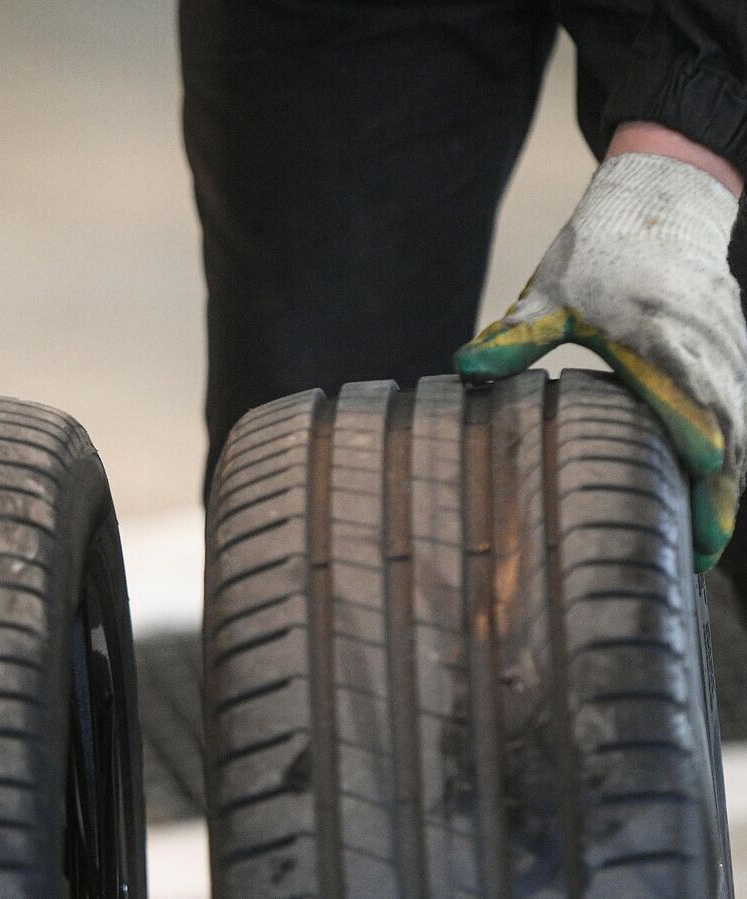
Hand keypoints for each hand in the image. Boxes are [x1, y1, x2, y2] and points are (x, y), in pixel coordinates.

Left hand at [456, 152, 746, 571]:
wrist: (661, 198)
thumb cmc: (601, 249)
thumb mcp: (550, 293)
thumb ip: (514, 337)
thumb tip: (465, 370)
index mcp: (658, 343)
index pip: (692, 415)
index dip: (698, 465)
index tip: (696, 506)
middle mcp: (704, 352)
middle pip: (730, 436)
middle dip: (720, 498)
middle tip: (698, 554)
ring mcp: (727, 351)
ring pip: (743, 426)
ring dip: (732, 482)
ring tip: (708, 537)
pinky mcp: (732, 349)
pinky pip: (743, 408)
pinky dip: (737, 449)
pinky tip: (718, 486)